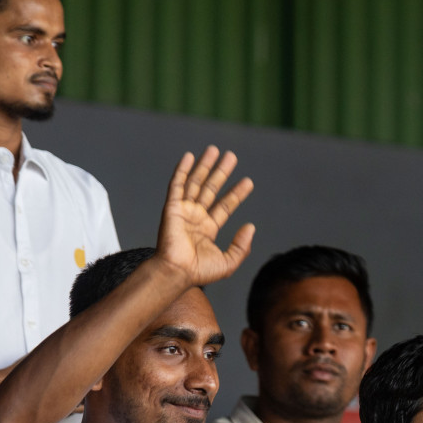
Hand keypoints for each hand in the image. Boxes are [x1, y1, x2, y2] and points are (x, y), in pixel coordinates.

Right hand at [155, 146, 255, 287]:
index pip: (225, 206)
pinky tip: (190, 156)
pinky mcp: (171, 207)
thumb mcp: (228, 262)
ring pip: (196, 182)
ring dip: (205, 165)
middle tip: (232, 157)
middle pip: (211, 189)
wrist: (177, 272)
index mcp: (207, 229)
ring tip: (216, 150)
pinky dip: (182, 169)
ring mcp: (183, 211)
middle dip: (221, 172)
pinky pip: (177, 184)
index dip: (236, 193)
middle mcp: (195, 217)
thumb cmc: (199, 272)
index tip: (248, 181)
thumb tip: (251, 226)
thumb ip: (242, 246)